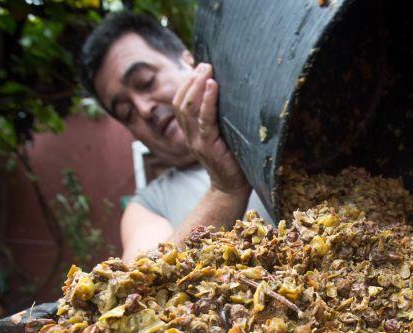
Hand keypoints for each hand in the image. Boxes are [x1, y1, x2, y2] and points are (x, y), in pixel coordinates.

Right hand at [172, 63, 249, 195]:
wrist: (232, 187)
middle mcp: (189, 135)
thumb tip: (223, 92)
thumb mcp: (222, 134)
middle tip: (205, 64)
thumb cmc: (232, 159)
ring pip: (187, 108)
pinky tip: (213, 86)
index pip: (179, 102)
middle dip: (191, 80)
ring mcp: (196, 141)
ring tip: (207, 70)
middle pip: (180, 102)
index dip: (186, 84)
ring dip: (197, 86)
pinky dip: (207, 101)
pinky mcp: (208, 147)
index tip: (198, 67)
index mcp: (190, 131)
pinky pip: (204, 120)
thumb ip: (217, 118)